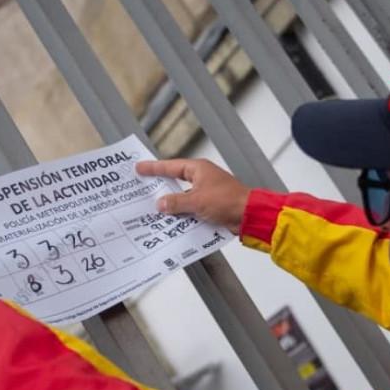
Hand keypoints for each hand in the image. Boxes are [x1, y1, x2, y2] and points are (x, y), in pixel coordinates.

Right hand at [136, 159, 251, 234]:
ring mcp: (207, 193)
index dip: (154, 168)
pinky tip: (174, 223)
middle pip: (176, 182)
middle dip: (162, 189)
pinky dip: (184, 214)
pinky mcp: (212, 206)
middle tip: (144, 190)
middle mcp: (203, 179)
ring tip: (155, 211)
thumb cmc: (228, 201)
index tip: (140, 168)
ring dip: (173, 205)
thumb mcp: (196, 201)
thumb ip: (176, 203)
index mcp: (199, 170)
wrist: (249, 215)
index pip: (171, 167)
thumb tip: (160, 203)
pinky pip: (192, 209)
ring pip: (184, 198)